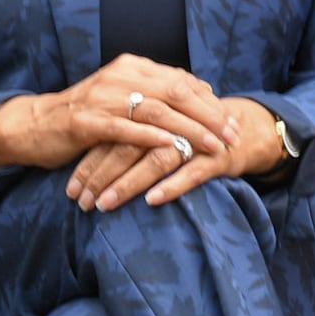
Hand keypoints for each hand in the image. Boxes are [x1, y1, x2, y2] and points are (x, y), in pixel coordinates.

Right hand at [0, 56, 235, 178]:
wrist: (33, 125)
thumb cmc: (85, 117)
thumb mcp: (123, 97)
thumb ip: (157, 92)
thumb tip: (201, 90)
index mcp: (131, 67)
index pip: (182, 80)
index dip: (210, 101)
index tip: (233, 121)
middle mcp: (120, 76)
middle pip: (176, 92)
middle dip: (209, 115)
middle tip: (233, 136)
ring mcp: (102, 98)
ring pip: (157, 111)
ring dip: (190, 130)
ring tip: (213, 147)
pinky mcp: (86, 122)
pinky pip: (125, 130)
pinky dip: (151, 139)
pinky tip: (172, 149)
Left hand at [73, 98, 289, 210]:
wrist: (243, 129)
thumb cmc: (190, 134)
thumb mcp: (158, 129)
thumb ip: (128, 135)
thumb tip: (84, 159)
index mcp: (153, 110)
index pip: (113, 134)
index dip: (90, 161)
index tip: (71, 189)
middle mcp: (171, 120)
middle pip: (128, 145)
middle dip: (101, 176)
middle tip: (80, 202)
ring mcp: (195, 137)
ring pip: (156, 159)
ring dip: (128, 183)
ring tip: (105, 205)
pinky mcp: (217, 155)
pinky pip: (193, 171)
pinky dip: (172, 185)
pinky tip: (152, 201)